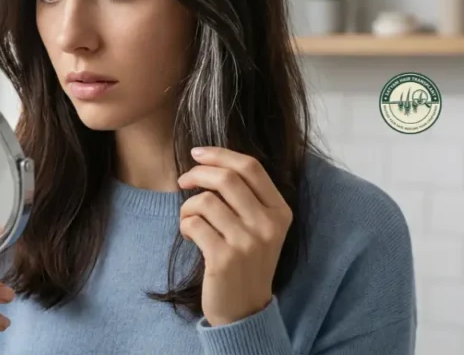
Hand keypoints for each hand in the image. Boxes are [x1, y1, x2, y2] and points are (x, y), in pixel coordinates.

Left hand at [177, 146, 291, 326]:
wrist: (245, 310)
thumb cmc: (245, 262)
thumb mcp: (259, 228)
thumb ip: (245, 197)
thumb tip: (207, 161)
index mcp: (280, 212)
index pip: (251, 167)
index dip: (220, 154)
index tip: (197, 154)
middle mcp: (268, 225)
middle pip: (226, 178)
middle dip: (197, 174)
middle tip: (183, 182)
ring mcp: (247, 243)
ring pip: (205, 201)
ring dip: (187, 206)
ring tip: (189, 220)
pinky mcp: (224, 259)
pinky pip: (193, 224)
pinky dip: (184, 225)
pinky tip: (189, 236)